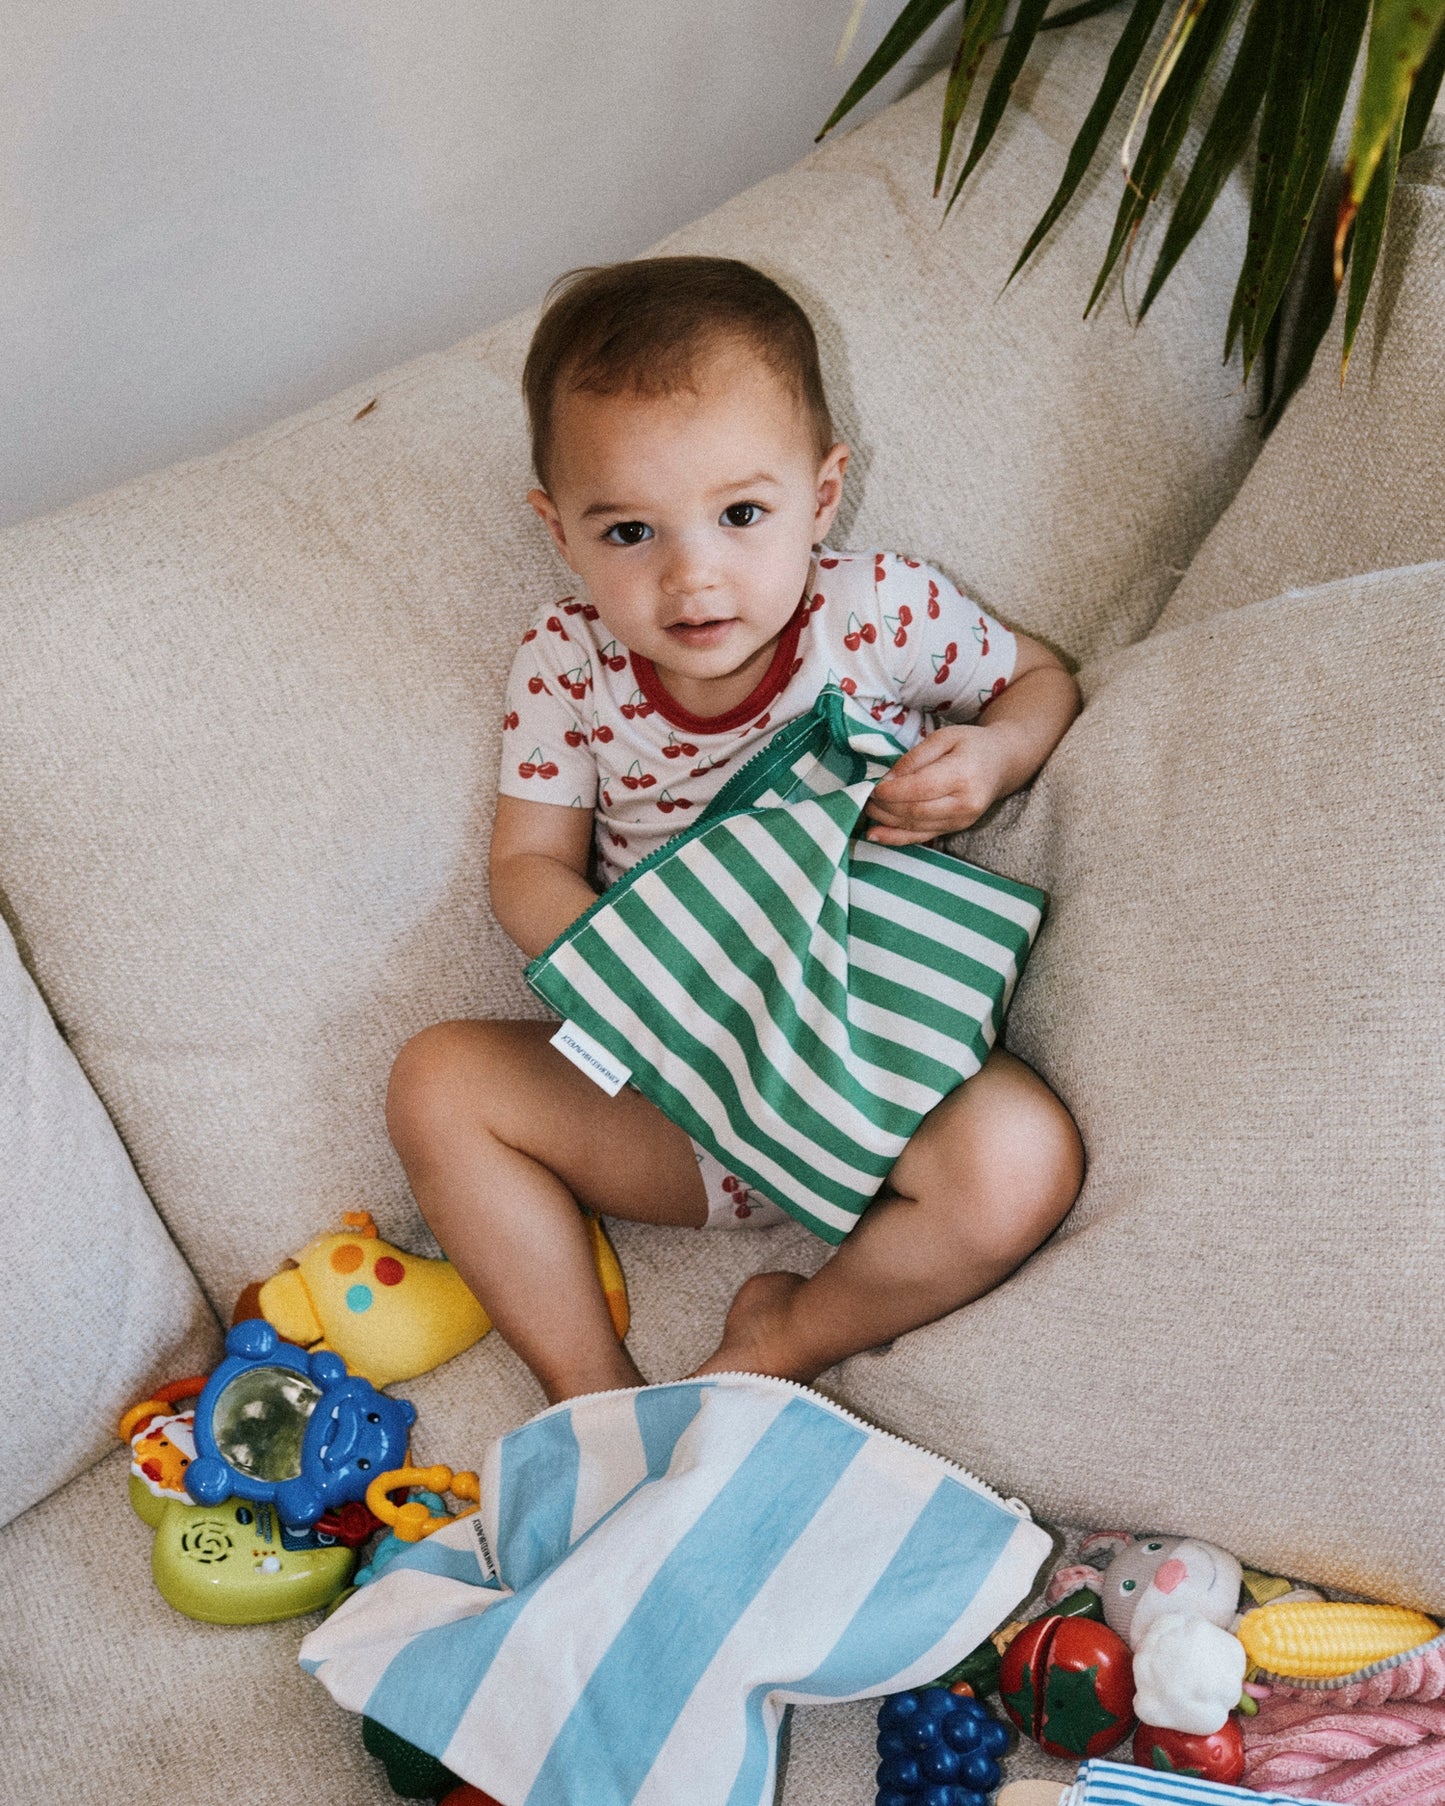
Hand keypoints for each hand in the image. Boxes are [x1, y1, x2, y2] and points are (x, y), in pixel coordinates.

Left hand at [862, 724, 1008, 846]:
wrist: (1003, 763)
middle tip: (865, 797)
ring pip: (916, 827)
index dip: (893, 791)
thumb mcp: (944, 737)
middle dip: (885, 807)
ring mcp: (962, 820)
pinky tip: (876, 834)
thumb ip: (915, 757)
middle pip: (916, 811)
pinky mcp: (956, 829)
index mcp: (963, 775)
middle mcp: (965, 803)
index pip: (920, 788)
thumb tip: (888, 778)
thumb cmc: (972, 745)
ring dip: (887, 821)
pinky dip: (897, 838)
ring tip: (867, 810)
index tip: (874, 786)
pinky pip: (922, 837)